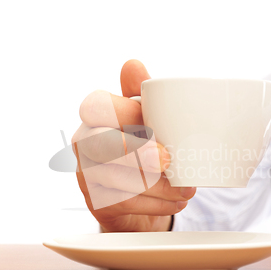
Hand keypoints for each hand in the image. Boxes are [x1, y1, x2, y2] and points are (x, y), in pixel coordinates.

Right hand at [72, 60, 196, 231]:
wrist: (141, 192)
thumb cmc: (145, 145)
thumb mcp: (148, 117)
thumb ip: (144, 94)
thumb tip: (132, 65)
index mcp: (96, 116)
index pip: (96, 106)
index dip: (122, 114)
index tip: (153, 128)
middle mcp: (84, 142)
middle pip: (99, 145)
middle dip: (136, 154)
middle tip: (168, 161)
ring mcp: (86, 174)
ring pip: (114, 179)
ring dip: (156, 185)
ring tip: (185, 188)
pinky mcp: (96, 202)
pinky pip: (123, 204)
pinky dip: (155, 204)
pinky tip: (175, 200)